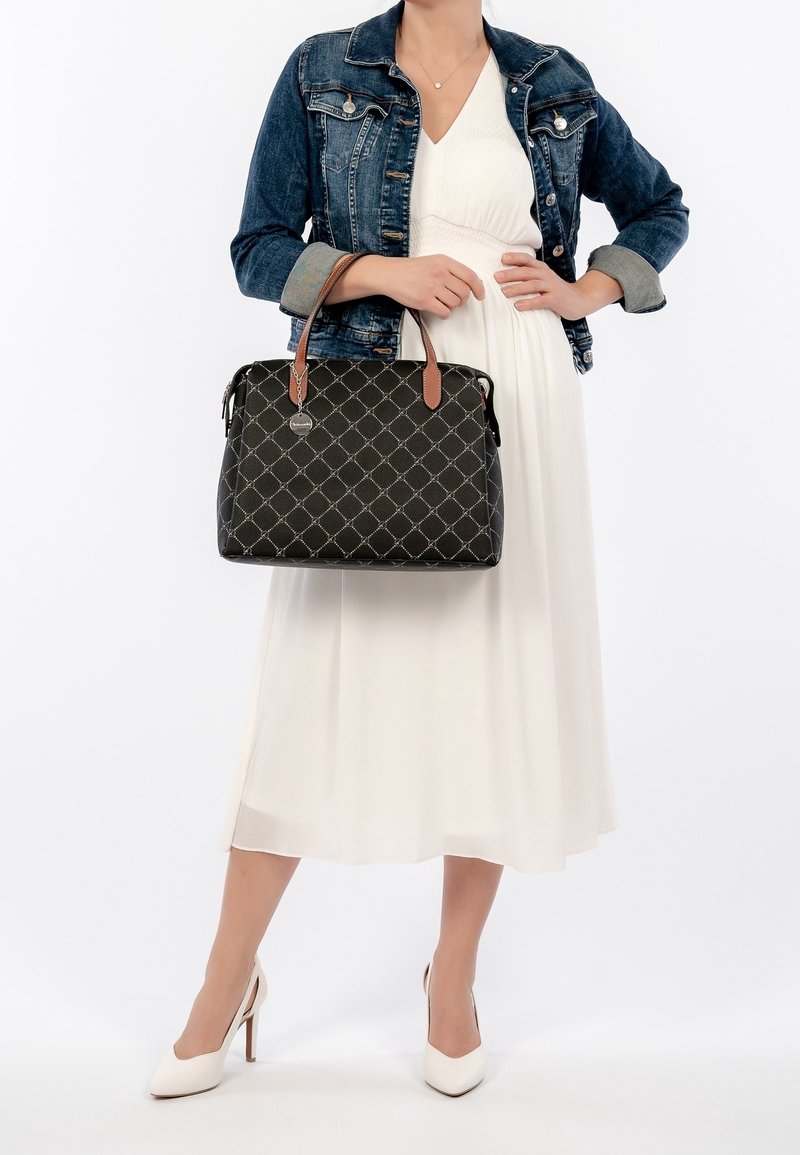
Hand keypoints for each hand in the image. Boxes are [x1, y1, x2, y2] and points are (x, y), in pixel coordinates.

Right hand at [326, 253, 484, 316]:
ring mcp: (432, 287)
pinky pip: (444, 312)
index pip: (470, 276)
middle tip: (455, 300)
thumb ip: (452, 270)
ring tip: (442, 302)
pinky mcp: (424, 301)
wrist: (390, 274)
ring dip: (452, 306)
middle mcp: (440, 273)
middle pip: (464, 292)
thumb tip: (473, 284)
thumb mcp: (434, 262)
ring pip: (455, 303)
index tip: (480, 295)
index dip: (478, 288)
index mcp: (444, 261)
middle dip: (463, 300)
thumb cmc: (413, 269)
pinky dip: (444, 313)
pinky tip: (438, 309)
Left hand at [493, 252, 622, 319]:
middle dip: (510, 273)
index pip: (527, 259)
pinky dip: (529, 302)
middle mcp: (546, 275)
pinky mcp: (555, 299)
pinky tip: (518, 306)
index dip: (515, 257)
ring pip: (532, 285)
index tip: (502, 258)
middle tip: (496, 277)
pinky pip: (540, 300)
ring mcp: (551, 287)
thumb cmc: (555, 290)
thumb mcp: (543, 280)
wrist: (579, 299)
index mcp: (542, 269)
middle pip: (527, 272)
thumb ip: (529, 276)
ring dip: (517, 288)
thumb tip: (506, 276)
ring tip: (504, 292)